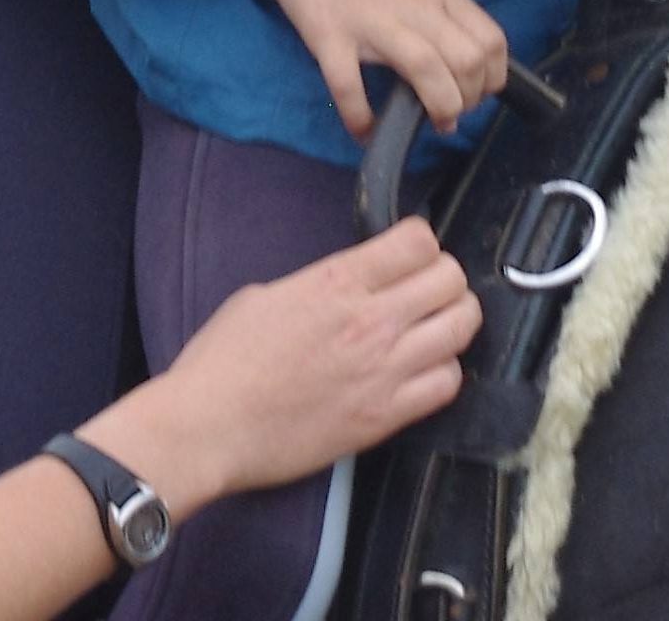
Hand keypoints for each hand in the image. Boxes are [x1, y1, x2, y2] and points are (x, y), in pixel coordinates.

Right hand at [101, 218, 479, 517]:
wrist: (207, 428)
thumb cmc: (224, 361)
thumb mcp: (268, 294)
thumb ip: (320, 284)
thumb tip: (347, 286)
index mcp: (338, 280)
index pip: (419, 240)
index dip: (422, 243)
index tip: (411, 255)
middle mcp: (370, 320)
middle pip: (451, 280)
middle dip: (445, 279)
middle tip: (428, 291)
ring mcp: (383, 370)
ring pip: (461, 329)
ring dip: (453, 322)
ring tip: (433, 329)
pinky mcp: (383, 418)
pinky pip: (447, 386)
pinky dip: (444, 373)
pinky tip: (423, 371)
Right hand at [255, 0, 507, 139]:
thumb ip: (434, 5)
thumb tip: (450, 50)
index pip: (491, 41)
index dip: (492, 78)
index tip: (474, 92)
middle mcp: (414, 5)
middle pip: (469, 63)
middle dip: (469, 101)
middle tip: (449, 113)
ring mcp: (371, 21)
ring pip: (429, 74)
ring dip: (438, 111)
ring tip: (427, 124)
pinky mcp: (328, 34)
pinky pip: (349, 87)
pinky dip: (360, 118)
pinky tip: (363, 130)